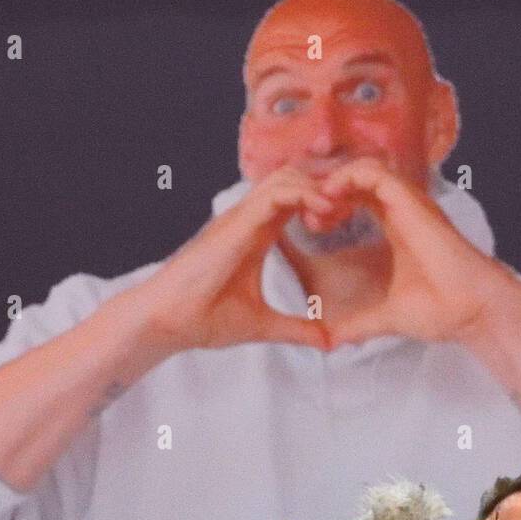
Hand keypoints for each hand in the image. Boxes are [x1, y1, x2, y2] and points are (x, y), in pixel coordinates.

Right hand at [136, 167, 333, 353]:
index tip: (347, 219)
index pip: (297, 198)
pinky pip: (276, 193)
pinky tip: (324, 210)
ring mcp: (242, 217)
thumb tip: (327, 343)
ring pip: (288, 176)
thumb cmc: (205, 319)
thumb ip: (297, 329)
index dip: (325, 200)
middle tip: (351, 207)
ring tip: (340, 209)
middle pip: (295, 177)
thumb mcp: (264, 325)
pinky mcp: (237, 222)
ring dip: (319, 186)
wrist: (170, 321)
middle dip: (327, 184)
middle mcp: (250, 219)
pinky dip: (304, 194)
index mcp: (258, 234)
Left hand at [317, 158, 517, 348]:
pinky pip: (371, 172)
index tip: (308, 223)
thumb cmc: (440, 310)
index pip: (357, 196)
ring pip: (359, 168)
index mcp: (396, 226)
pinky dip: (345, 178)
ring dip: (330, 181)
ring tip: (311, 206)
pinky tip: (327, 198)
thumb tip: (331, 342)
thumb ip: (357, 324)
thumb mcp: (386, 317)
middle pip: (354, 177)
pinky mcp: (409, 201)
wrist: (469, 309)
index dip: (329, 202)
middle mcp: (400, 209)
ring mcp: (406, 202)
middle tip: (300, 209)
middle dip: (323, 187)